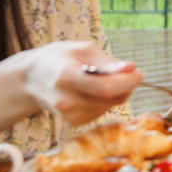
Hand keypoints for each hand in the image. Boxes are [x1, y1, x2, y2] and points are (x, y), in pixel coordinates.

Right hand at [18, 41, 143, 126]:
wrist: (31, 79)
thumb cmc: (58, 59)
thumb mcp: (81, 49)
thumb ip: (107, 61)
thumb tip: (131, 68)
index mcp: (66, 77)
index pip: (104, 87)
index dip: (127, 82)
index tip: (140, 72)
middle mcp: (66, 101)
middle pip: (110, 99)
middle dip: (127, 85)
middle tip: (129, 72)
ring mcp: (69, 115)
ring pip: (110, 106)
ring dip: (118, 92)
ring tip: (106, 78)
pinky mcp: (75, 122)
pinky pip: (103, 111)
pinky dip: (107, 100)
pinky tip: (96, 90)